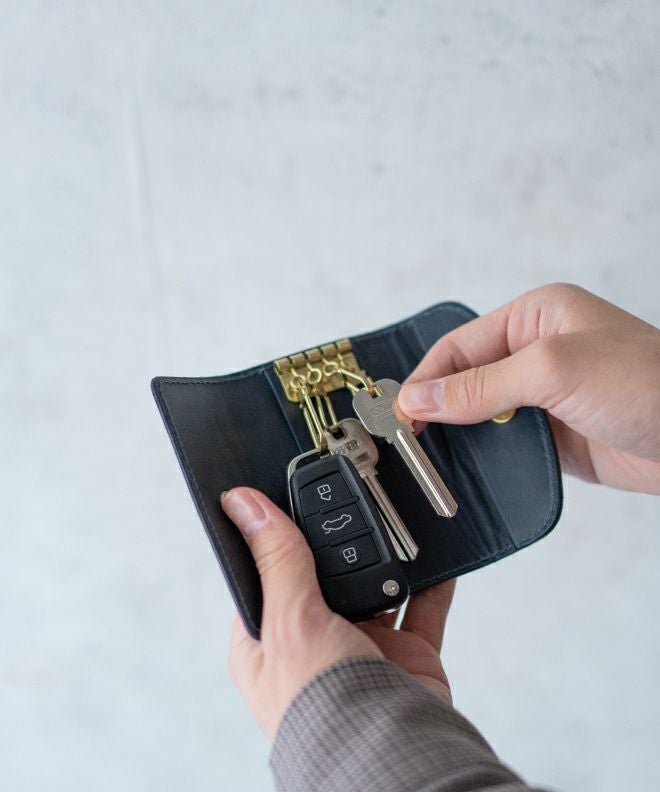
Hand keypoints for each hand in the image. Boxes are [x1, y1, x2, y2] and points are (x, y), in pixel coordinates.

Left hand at [222, 487, 452, 740]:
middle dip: (337, 544)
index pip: (266, 574)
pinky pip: (423, 607)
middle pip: (324, 575)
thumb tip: (244, 505)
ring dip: (383, 558)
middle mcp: (314, 642)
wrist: (390, 756)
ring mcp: (363, 648)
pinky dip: (431, 581)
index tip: (288, 497)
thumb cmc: (320, 709)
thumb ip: (277, 559)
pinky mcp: (407, 654)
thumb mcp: (287, 620)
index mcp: (269, 641)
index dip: (275, 537)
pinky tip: (432, 554)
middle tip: (345, 499)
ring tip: (388, 520)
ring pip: (374, 585)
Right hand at [398, 283, 659, 493]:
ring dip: (455, 435)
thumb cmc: (646, 383)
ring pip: (480, 414)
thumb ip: (482, 384)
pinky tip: (461, 471)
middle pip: (465, 379)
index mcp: (535, 317)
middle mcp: (535, 352)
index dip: (426, 378)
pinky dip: (480, 457)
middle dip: (435, 407)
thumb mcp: (555, 369)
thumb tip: (419, 398)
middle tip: (404, 440)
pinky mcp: (552, 435)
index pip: (460, 345)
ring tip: (424, 461)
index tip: (398, 413)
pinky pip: (502, 443)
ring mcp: (543, 396)